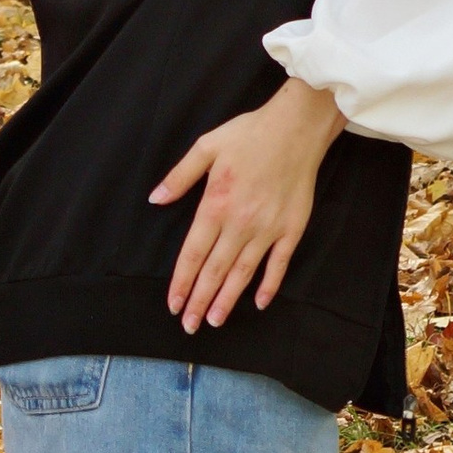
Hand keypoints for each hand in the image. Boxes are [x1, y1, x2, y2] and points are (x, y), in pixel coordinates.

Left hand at [152, 79, 346, 331]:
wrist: (297, 127)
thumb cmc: (249, 133)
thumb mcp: (206, 147)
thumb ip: (180, 177)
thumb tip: (155, 199)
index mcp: (216, 204)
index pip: (193, 253)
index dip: (182, 282)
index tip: (173, 304)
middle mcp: (240, 222)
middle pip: (215, 270)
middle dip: (200, 300)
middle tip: (189, 326)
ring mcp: (268, 228)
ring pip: (243, 273)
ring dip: (228, 299)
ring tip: (215, 320)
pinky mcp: (292, 228)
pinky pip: (279, 263)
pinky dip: (269, 285)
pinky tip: (258, 302)